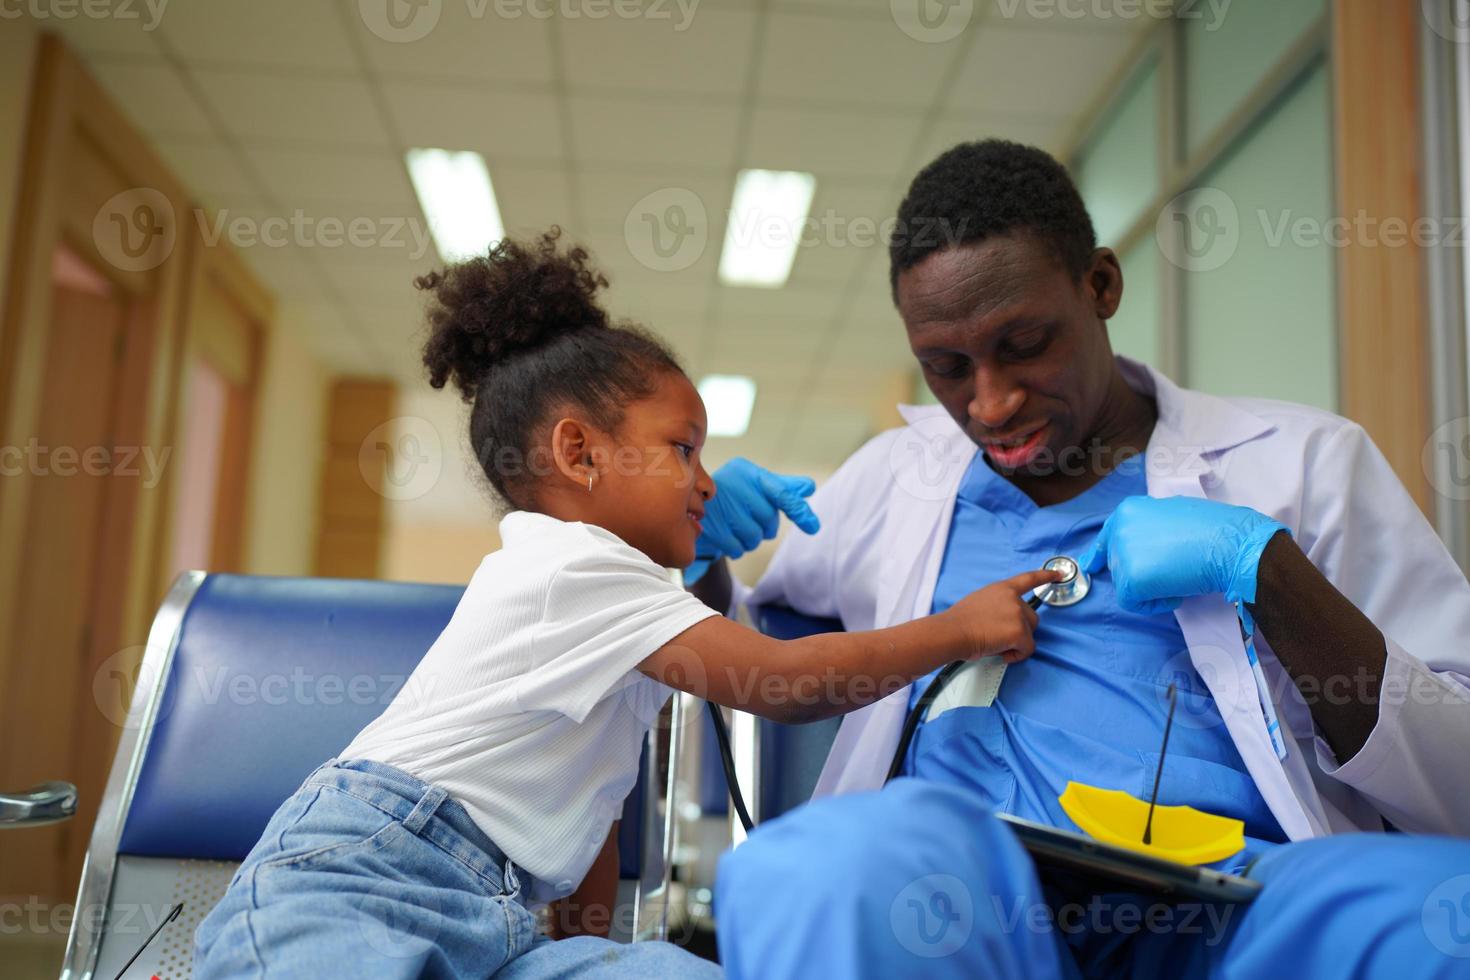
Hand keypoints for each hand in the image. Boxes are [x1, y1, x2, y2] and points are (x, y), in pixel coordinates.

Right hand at [685, 458, 820, 583]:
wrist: (688, 506)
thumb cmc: (732, 495)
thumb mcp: (755, 485)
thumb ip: (783, 487)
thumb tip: (810, 486)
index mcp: (748, 471)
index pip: (781, 493)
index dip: (799, 510)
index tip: (814, 527)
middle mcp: (734, 484)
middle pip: (768, 520)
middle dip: (764, 526)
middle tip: (748, 518)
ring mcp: (720, 507)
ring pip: (754, 537)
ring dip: (749, 539)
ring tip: (734, 525)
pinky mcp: (710, 527)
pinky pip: (738, 548)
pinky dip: (735, 547)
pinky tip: (725, 534)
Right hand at [944, 569, 1062, 664]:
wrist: (954, 631)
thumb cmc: (959, 621)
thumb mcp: (980, 601)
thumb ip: (997, 605)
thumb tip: (1001, 622)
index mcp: (1002, 588)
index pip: (1028, 579)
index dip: (1045, 576)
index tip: (1059, 574)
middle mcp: (1014, 599)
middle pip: (1032, 617)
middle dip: (1020, 630)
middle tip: (1000, 637)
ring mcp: (1018, 615)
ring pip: (1029, 634)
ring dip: (1017, 643)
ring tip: (997, 646)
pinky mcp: (1019, 632)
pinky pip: (1027, 649)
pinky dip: (1016, 655)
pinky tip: (1002, 654)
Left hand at [1080, 495, 1289, 615]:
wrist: (1231, 544)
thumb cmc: (1215, 530)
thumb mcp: (1173, 515)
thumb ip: (1150, 527)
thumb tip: (1141, 548)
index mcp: (1128, 510)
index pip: (1106, 536)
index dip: (1100, 554)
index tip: (1092, 565)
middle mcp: (1119, 528)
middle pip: (1118, 564)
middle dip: (1142, 574)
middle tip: (1173, 571)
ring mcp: (1123, 553)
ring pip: (1126, 585)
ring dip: (1151, 588)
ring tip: (1180, 576)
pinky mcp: (1130, 578)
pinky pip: (1133, 603)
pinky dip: (1155, 604)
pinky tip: (1176, 592)